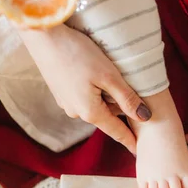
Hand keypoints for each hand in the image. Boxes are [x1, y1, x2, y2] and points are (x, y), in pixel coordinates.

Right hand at [21, 24, 151, 153]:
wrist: (43, 36)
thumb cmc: (78, 53)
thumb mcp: (109, 75)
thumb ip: (127, 98)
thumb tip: (145, 117)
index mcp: (90, 112)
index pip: (117, 132)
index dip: (130, 141)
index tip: (140, 152)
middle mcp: (76, 112)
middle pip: (107, 117)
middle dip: (121, 113)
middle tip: (138, 105)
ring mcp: (66, 102)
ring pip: (95, 106)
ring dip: (107, 99)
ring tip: (116, 83)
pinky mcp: (60, 91)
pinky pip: (84, 97)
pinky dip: (94, 91)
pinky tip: (95, 75)